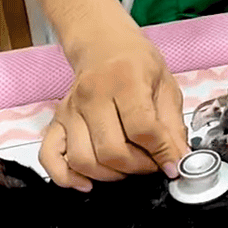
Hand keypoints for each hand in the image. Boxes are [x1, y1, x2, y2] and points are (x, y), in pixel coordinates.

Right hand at [39, 23, 189, 191]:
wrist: (104, 45)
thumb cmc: (136, 64)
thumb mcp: (165, 85)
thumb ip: (173, 125)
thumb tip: (177, 160)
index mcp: (125, 81)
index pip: (141, 128)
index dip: (160, 153)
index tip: (172, 163)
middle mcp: (92, 95)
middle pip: (111, 150)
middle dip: (137, 168)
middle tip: (151, 165)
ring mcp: (70, 109)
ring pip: (83, 160)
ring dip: (110, 175)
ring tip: (128, 168)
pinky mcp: (57, 121)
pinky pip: (50, 157)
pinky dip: (65, 177)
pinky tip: (86, 182)